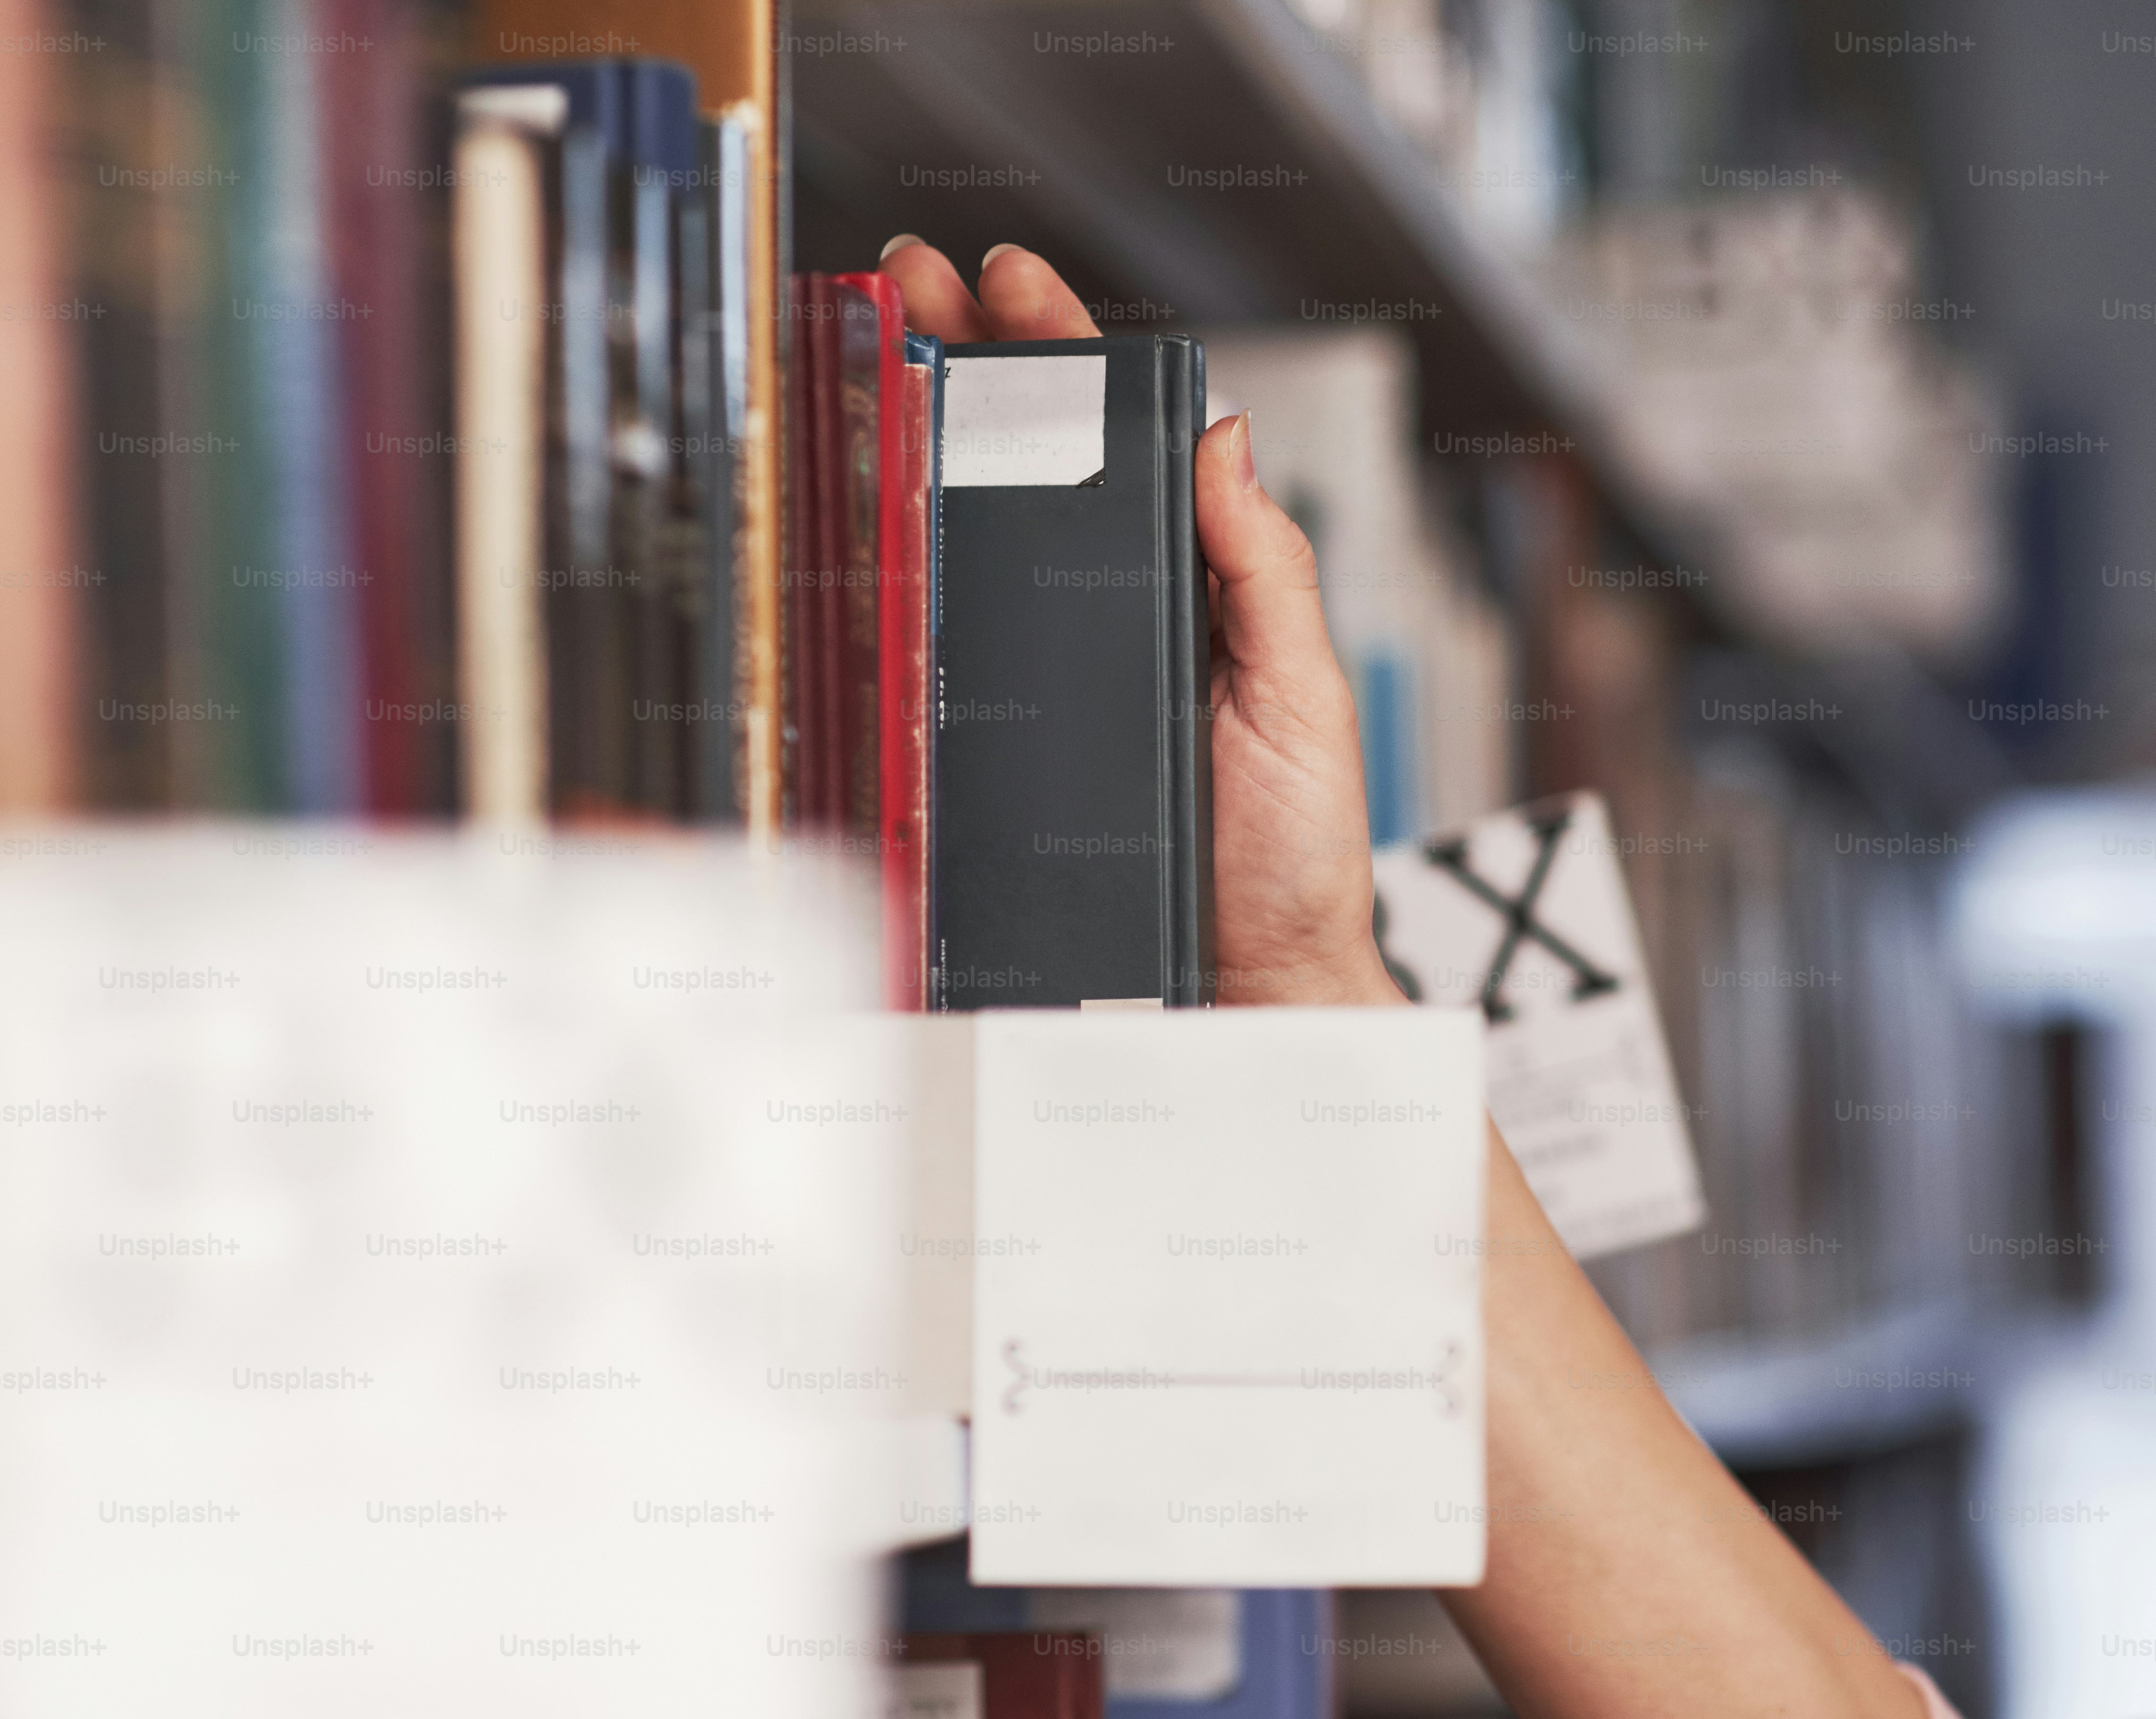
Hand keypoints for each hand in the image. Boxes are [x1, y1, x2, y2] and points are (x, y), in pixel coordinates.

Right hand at [879, 238, 1402, 1007]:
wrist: (1246, 998)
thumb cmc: (1293, 864)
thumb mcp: (1303, 698)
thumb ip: (1267, 570)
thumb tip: (1223, 437)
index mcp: (1185, 592)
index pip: (1117, 445)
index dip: (1062, 355)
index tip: (1012, 285)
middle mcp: (1104, 627)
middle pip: (1025, 470)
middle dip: (965, 364)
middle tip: (910, 283)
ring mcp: (1042, 687)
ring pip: (967, 548)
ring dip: (911, 448)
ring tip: (871, 360)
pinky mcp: (993, 757)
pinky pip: (931, 664)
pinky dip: (884, 593)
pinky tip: (852, 529)